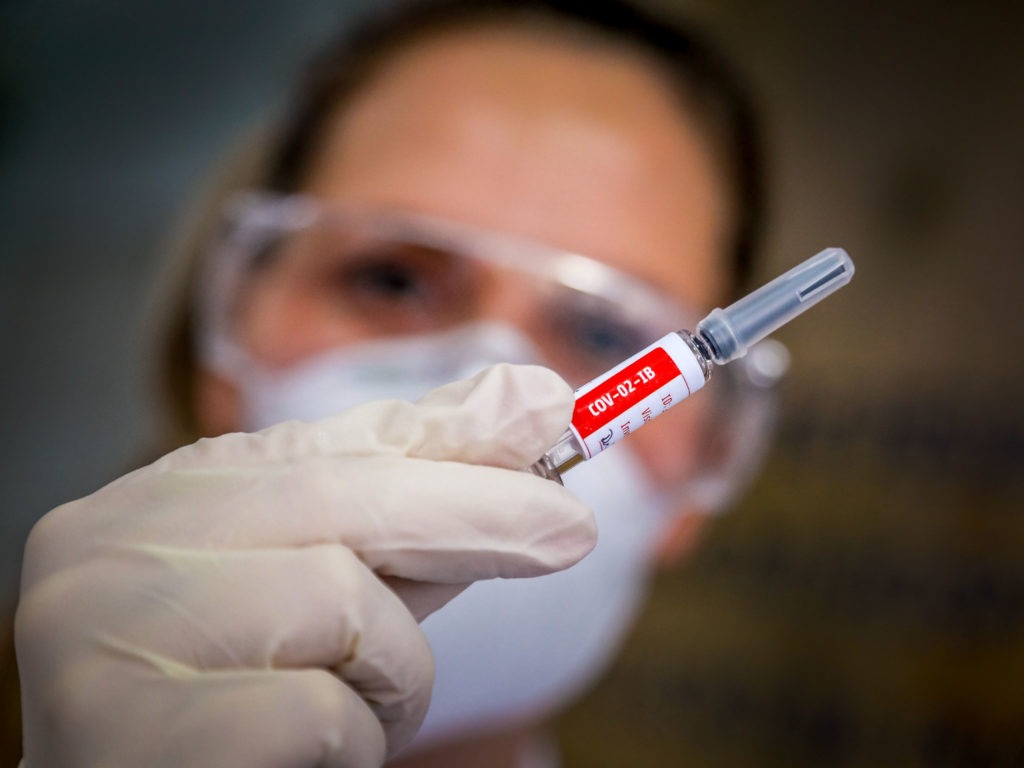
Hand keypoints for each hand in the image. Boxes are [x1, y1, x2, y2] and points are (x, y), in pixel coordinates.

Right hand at [16, 363, 595, 767]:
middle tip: (572, 529)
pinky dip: (354, 740)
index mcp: (155, 503)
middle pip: (338, 498)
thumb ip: (407, 506)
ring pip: (341, 601)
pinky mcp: (131, 730)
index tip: (545, 409)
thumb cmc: (236, 697)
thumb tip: (523, 408)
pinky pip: (320, 711)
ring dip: (393, 674)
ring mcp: (102, 635)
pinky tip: (304, 759)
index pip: (324, 445)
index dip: (446, 433)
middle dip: (474, 513)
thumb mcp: (319, 589)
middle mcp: (108, 548)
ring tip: (353, 712)